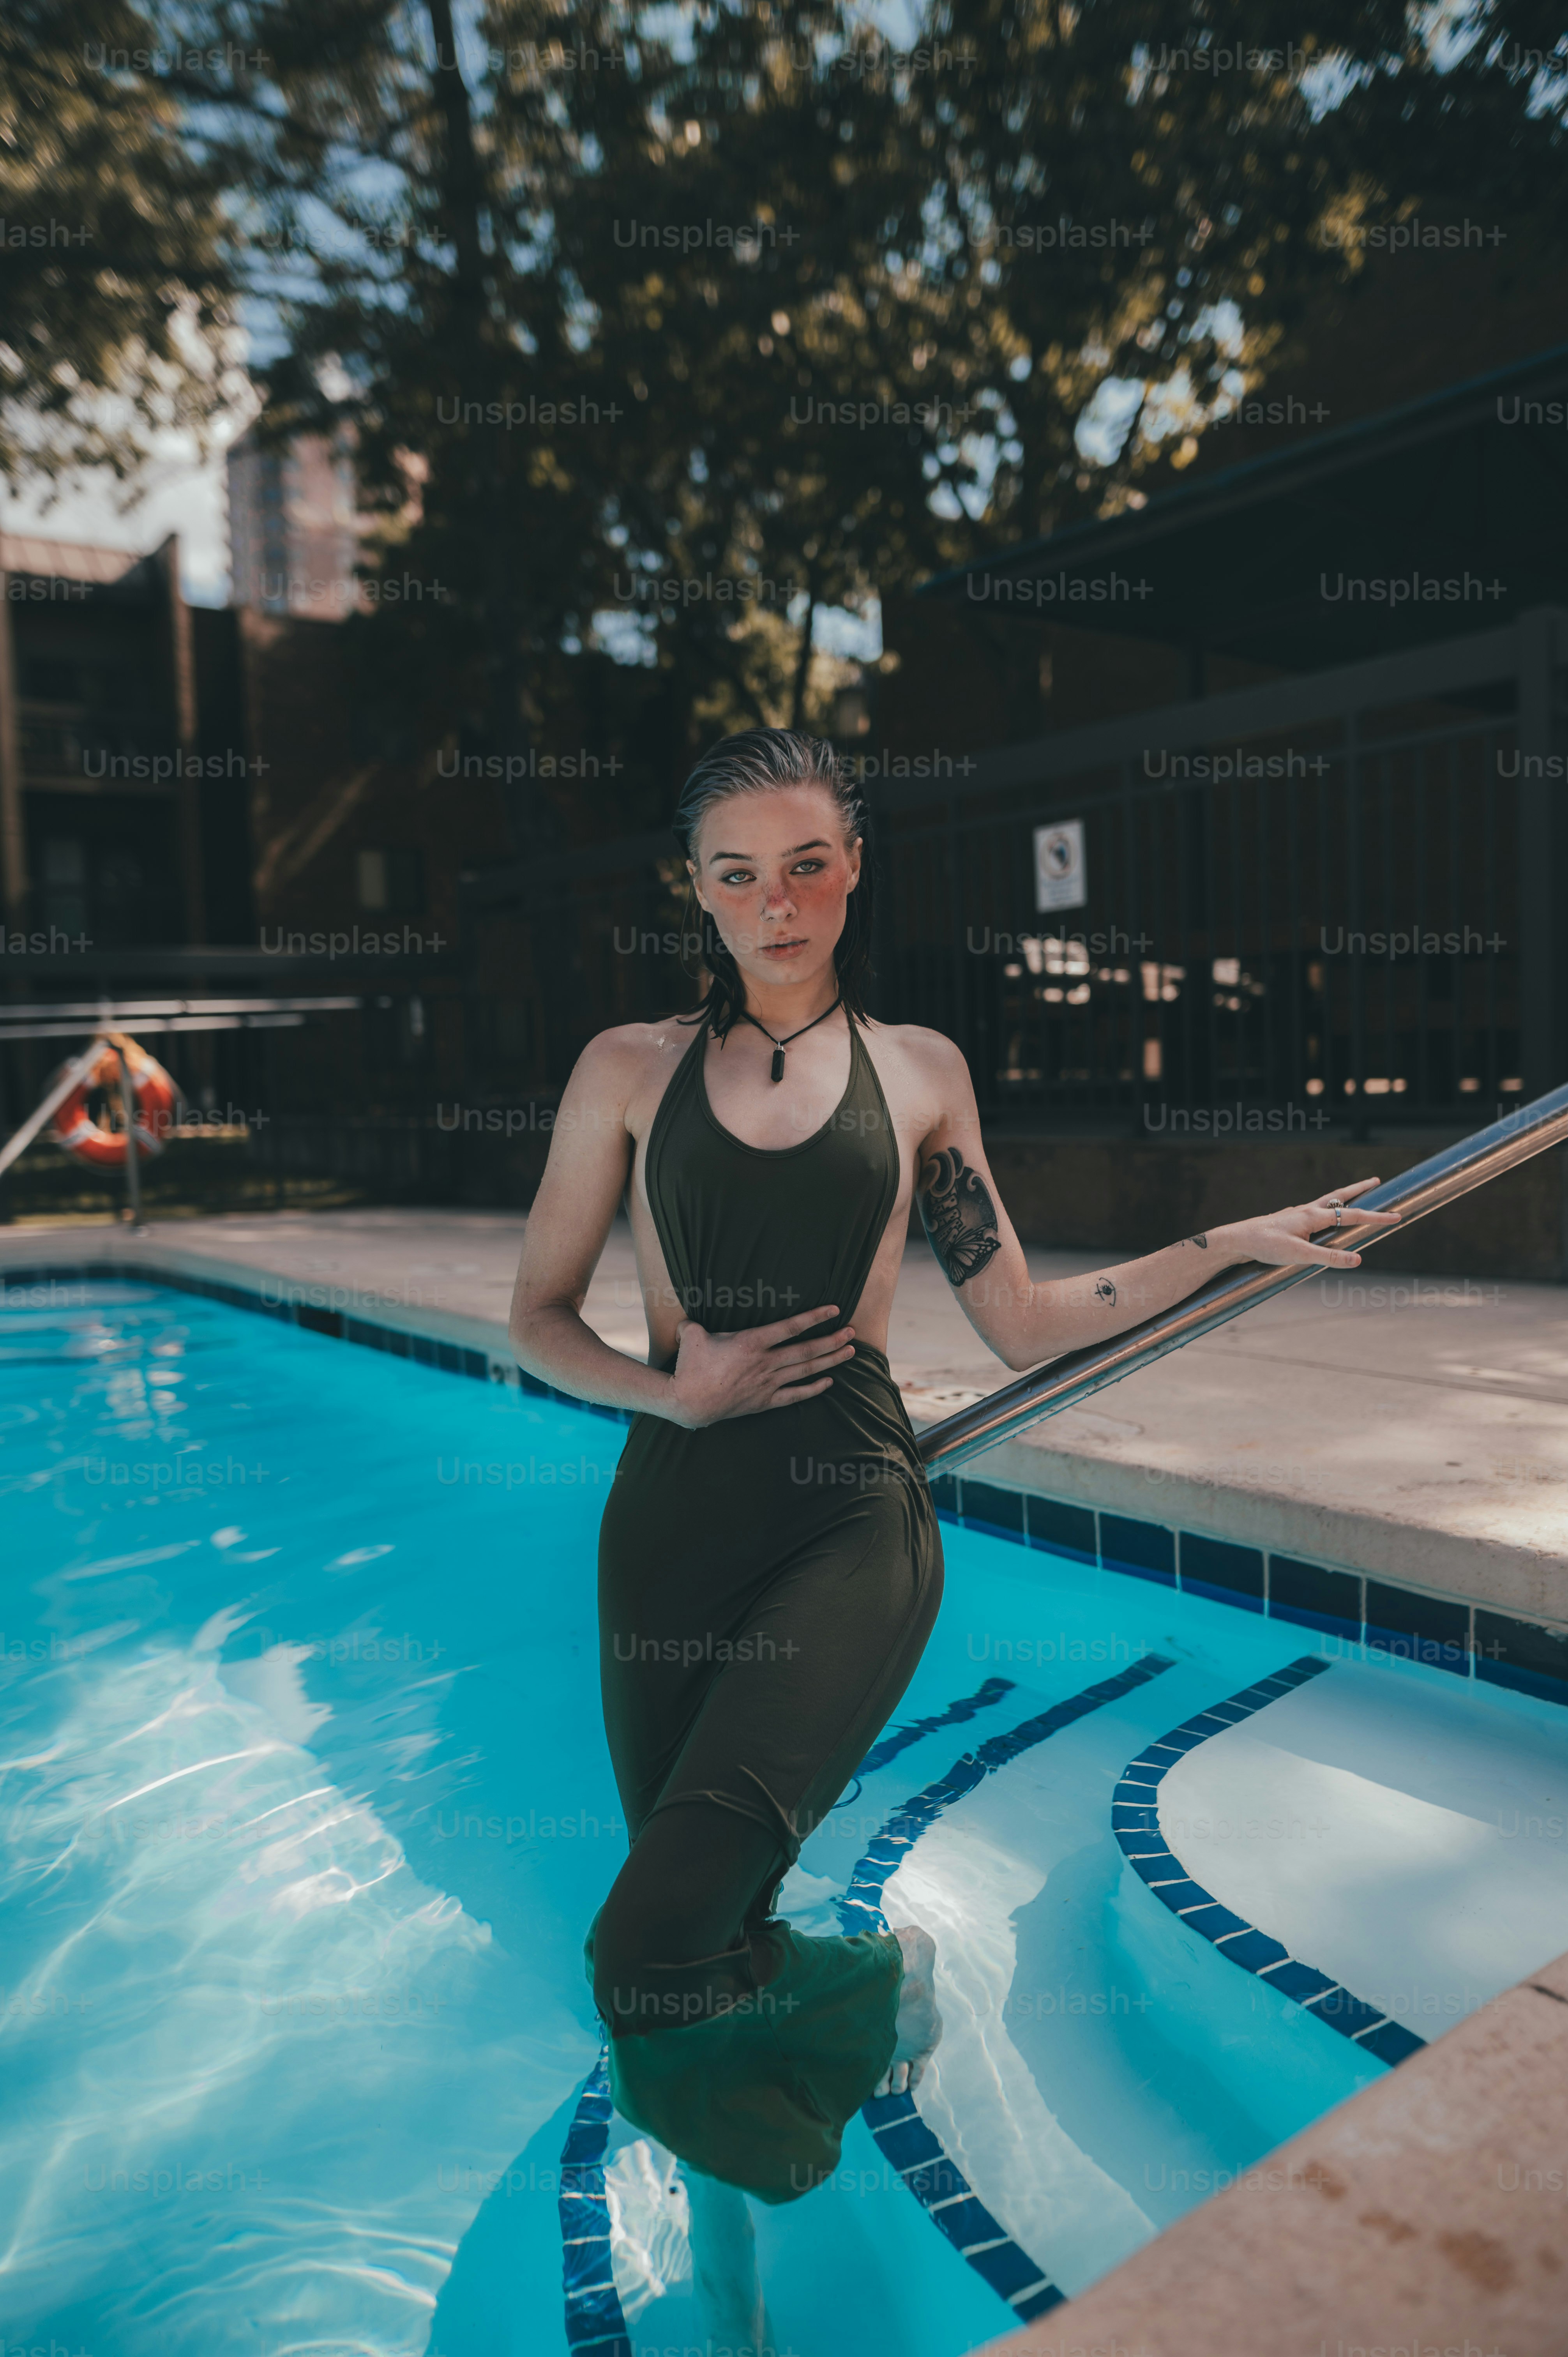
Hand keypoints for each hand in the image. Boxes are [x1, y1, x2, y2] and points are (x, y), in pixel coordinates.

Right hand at [666, 1303, 855, 1428]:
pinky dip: (813, 1389)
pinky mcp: (764, 1401)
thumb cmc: (690, 1368)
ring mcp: (767, 1384)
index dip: (815, 1317)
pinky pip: (795, 1395)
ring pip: (805, 1370)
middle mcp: (765, 1363)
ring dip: (830, 1361)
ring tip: (849, 1352)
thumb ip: (695, 1323)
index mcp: (751, 1343)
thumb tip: (687, 1320)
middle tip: (852, 1332)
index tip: (835, 1310)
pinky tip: (828, 1383)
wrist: (688, 1403)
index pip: (791, 1326)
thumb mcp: (692, 1336)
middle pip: (807, 1350)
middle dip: (832, 1340)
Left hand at [1215, 1178, 1402, 1270]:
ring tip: (1353, 1196)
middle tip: (1376, 1182)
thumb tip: (1358, 1260)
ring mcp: (1296, 1214)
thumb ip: (1329, 1258)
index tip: (1397, 1216)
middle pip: (1339, 1197)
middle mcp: (1306, 1210)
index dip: (1376, 1217)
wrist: (1235, 1240)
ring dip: (1343, 1199)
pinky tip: (1320, 1219)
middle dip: (1359, 1190)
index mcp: (1313, 1216)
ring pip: (1326, 1203)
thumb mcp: (1299, 1256)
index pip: (1352, 1215)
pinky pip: (1313, 1213)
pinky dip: (1324, 1211)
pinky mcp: (1288, 1222)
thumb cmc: (1265, 1246)